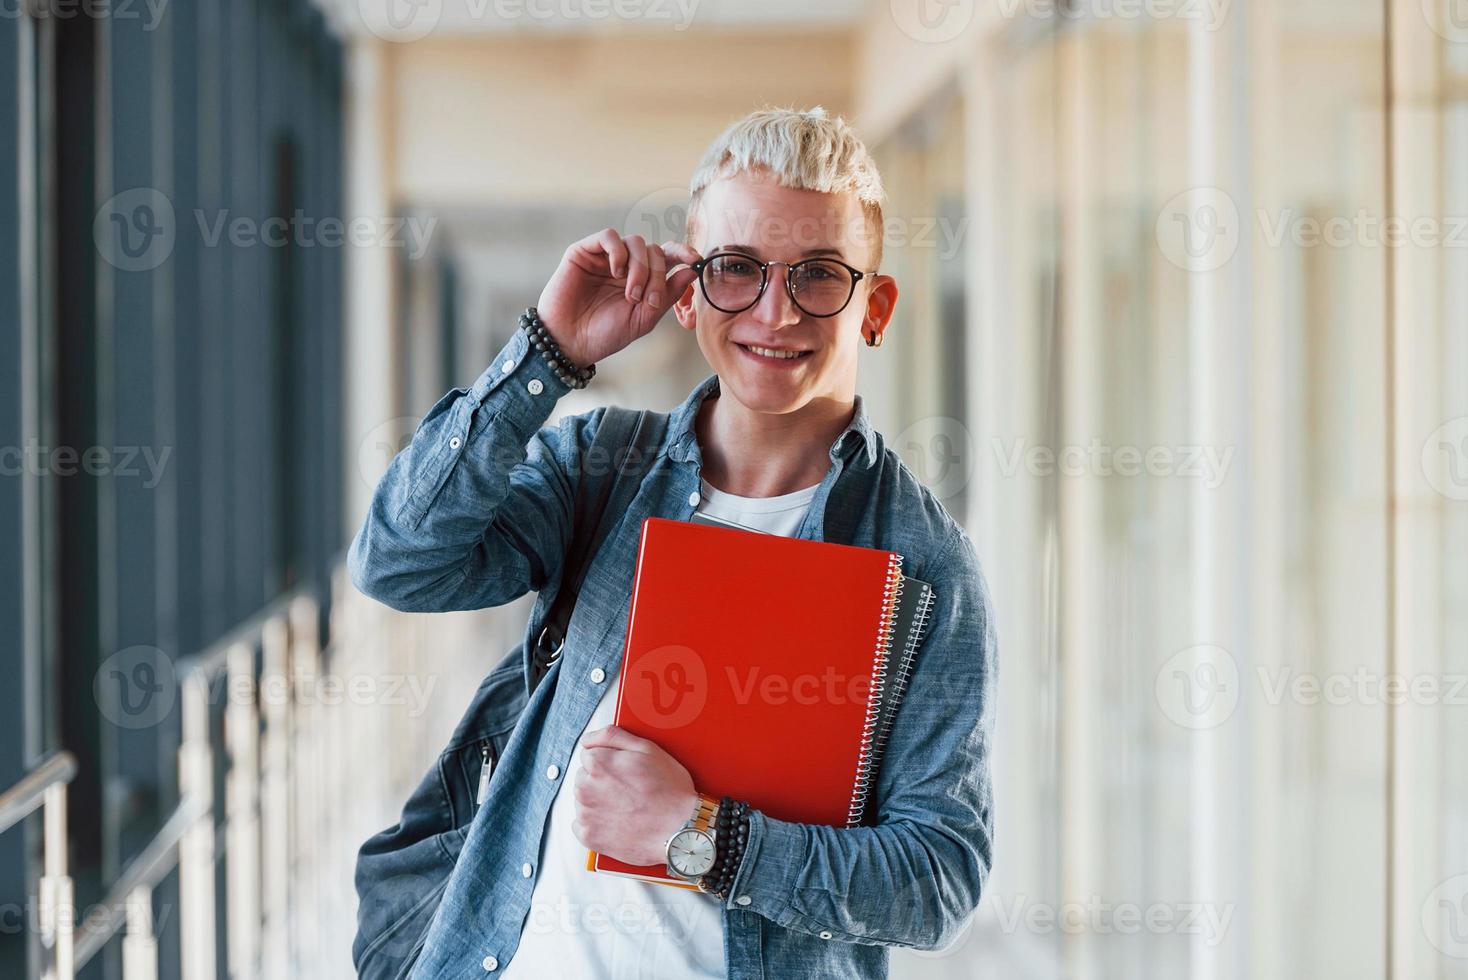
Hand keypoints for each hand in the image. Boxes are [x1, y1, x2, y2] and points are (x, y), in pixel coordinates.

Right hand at [536, 230, 701, 368]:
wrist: (570, 342)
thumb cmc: (605, 334)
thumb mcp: (644, 318)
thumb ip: (668, 294)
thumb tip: (692, 270)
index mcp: (642, 280)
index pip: (667, 256)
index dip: (682, 253)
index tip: (695, 259)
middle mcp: (625, 265)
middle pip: (654, 250)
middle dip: (657, 274)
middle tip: (646, 299)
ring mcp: (605, 257)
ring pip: (635, 242)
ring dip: (640, 268)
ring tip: (631, 294)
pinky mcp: (584, 251)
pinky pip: (609, 237)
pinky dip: (618, 252)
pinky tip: (616, 272)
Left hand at [572, 724, 697, 866]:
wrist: (679, 831)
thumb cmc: (668, 791)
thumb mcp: (647, 749)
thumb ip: (612, 736)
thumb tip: (589, 738)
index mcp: (598, 763)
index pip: (588, 754)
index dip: (609, 761)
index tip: (624, 770)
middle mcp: (585, 788)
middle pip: (584, 777)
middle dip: (601, 780)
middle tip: (628, 789)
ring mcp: (585, 814)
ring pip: (583, 800)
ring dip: (598, 801)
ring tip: (626, 806)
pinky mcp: (588, 836)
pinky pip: (582, 824)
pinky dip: (596, 823)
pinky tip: (618, 820)